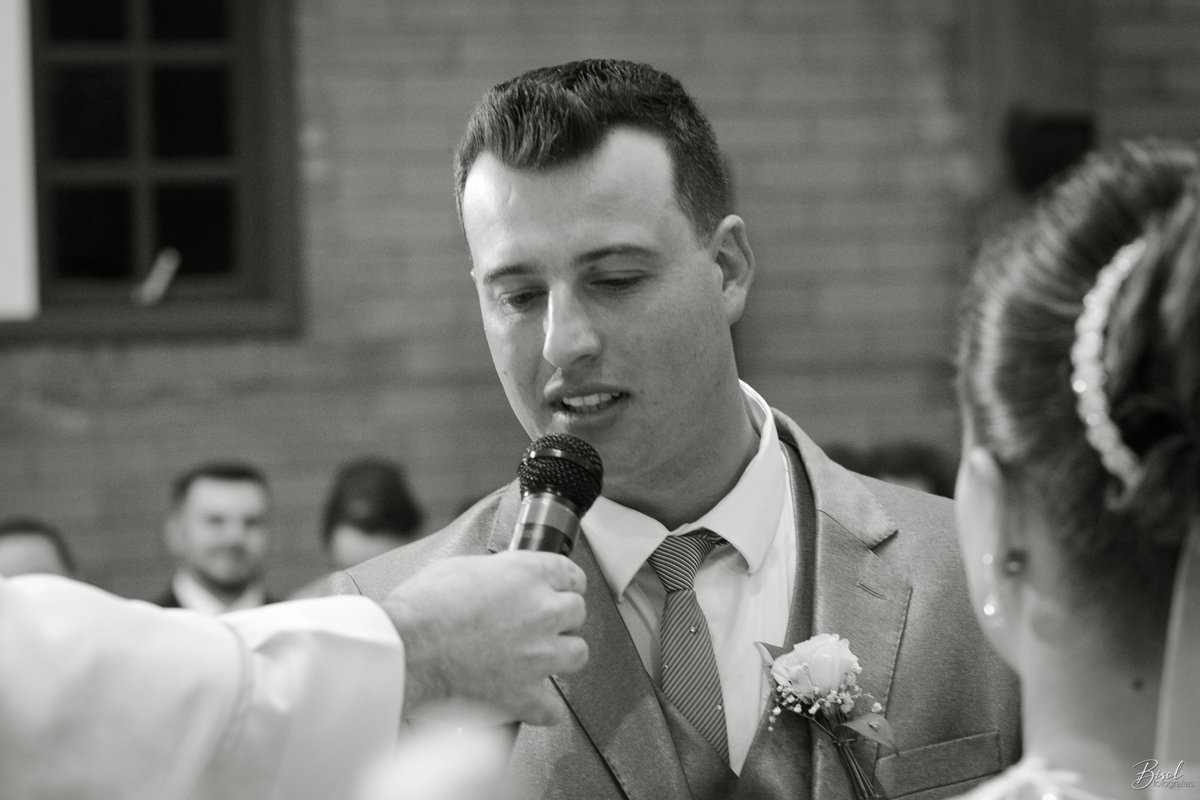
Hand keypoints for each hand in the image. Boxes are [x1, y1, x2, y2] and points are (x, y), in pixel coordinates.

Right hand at [381, 551, 587, 725]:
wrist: (406, 650)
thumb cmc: (421, 609)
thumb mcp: (460, 568)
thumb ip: (493, 575)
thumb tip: (495, 583)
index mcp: (527, 574)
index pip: (571, 575)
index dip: (564, 584)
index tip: (560, 591)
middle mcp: (542, 611)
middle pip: (577, 612)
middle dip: (559, 619)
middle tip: (539, 625)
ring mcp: (539, 654)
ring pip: (577, 654)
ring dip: (561, 657)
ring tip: (539, 660)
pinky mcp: (526, 695)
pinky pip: (554, 709)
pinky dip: (542, 708)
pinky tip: (529, 701)